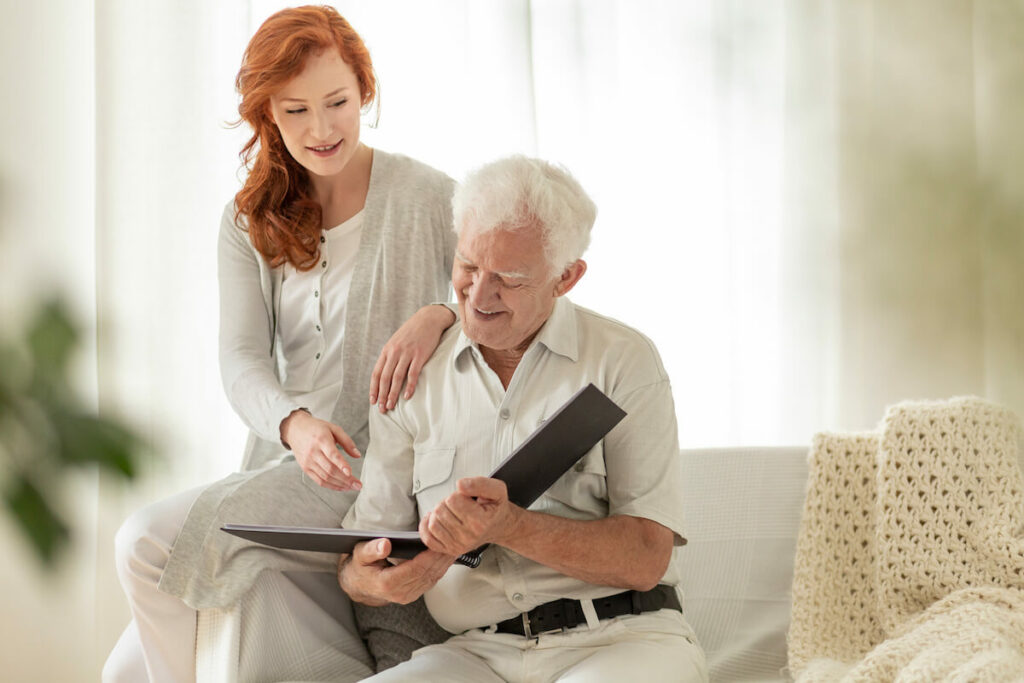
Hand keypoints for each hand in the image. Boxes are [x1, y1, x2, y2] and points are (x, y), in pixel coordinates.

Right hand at [280, 409, 361, 490]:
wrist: (295, 430)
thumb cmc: (316, 428)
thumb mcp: (334, 429)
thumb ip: (347, 441)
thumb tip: (358, 455)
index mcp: (321, 439)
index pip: (332, 454)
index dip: (341, 464)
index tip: (350, 472)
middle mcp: (313, 452)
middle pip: (330, 469)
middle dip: (346, 479)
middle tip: (358, 485)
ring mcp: (308, 462)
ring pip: (325, 477)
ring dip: (340, 484)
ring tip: (352, 486)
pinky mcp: (305, 468)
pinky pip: (319, 481)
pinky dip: (331, 486)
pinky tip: (341, 487)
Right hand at [337, 538, 454, 605]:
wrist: (360, 585)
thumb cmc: (360, 566)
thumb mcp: (360, 554)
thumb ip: (372, 549)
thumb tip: (385, 545)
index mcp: (387, 584)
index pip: (416, 569)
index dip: (430, 555)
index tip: (441, 541)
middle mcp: (400, 593)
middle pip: (428, 573)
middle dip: (442, 556)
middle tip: (454, 538)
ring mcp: (408, 596)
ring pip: (433, 577)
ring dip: (445, 562)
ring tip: (455, 544)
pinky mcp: (414, 594)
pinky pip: (432, 580)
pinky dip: (441, 567)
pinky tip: (447, 554)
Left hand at [370, 305, 455, 412]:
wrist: (428, 319)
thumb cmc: (413, 331)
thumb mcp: (397, 341)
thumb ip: (391, 355)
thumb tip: (386, 372)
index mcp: (387, 350)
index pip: (376, 373)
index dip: (374, 388)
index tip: (373, 401)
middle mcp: (394, 352)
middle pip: (385, 378)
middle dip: (382, 395)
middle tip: (381, 409)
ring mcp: (407, 353)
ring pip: (396, 378)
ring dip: (393, 394)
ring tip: (391, 405)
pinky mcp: (420, 355)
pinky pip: (412, 373)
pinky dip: (409, 386)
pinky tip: (407, 396)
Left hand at [419, 477, 519, 555]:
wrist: (497, 526)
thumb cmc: (494, 508)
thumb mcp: (496, 490)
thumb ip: (480, 483)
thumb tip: (461, 485)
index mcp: (480, 522)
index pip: (453, 500)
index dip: (457, 495)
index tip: (466, 498)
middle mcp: (469, 537)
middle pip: (441, 511)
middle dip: (447, 503)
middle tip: (459, 505)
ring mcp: (458, 546)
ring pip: (433, 523)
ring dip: (439, 514)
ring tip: (451, 512)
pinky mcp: (449, 550)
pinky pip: (428, 539)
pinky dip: (428, 527)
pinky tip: (438, 520)